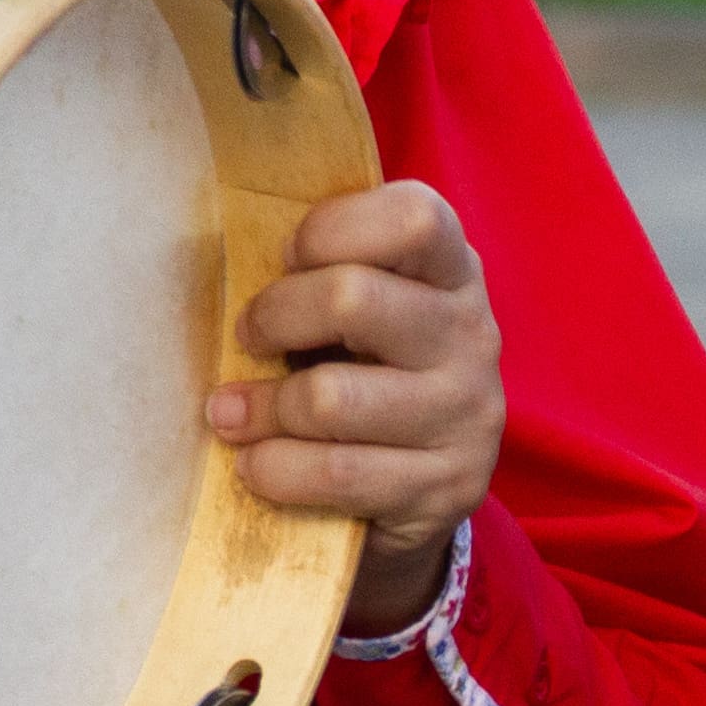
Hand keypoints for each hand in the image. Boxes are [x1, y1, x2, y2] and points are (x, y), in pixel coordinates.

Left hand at [207, 181, 503, 633]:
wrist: (426, 484)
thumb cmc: (370, 369)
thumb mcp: (368, 306)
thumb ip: (327, 272)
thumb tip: (234, 267)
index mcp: (453, 271)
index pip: (413, 218)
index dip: (330, 230)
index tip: (288, 260)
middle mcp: (472, 336)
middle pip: (352, 298)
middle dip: (275, 316)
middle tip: (250, 338)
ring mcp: (465, 415)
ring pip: (331, 397)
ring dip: (262, 408)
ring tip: (232, 414)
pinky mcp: (444, 487)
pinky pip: (335, 472)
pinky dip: (276, 470)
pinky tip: (256, 466)